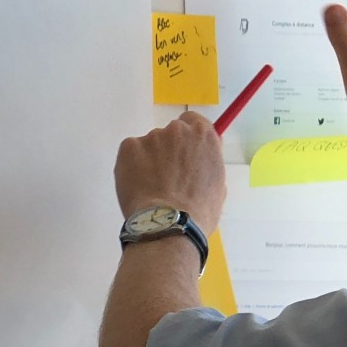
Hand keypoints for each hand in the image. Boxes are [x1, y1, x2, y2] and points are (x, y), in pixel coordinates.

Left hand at [114, 111, 225, 234]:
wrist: (169, 224)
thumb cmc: (199, 211)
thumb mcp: (217, 184)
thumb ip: (208, 163)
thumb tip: (199, 160)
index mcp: (203, 136)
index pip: (193, 121)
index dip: (188, 138)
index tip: (185, 152)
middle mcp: (177, 130)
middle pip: (170, 134)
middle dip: (169, 151)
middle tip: (168, 177)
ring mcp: (151, 137)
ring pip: (150, 146)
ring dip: (150, 161)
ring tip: (152, 189)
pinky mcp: (128, 147)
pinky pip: (131, 154)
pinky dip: (133, 168)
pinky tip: (139, 188)